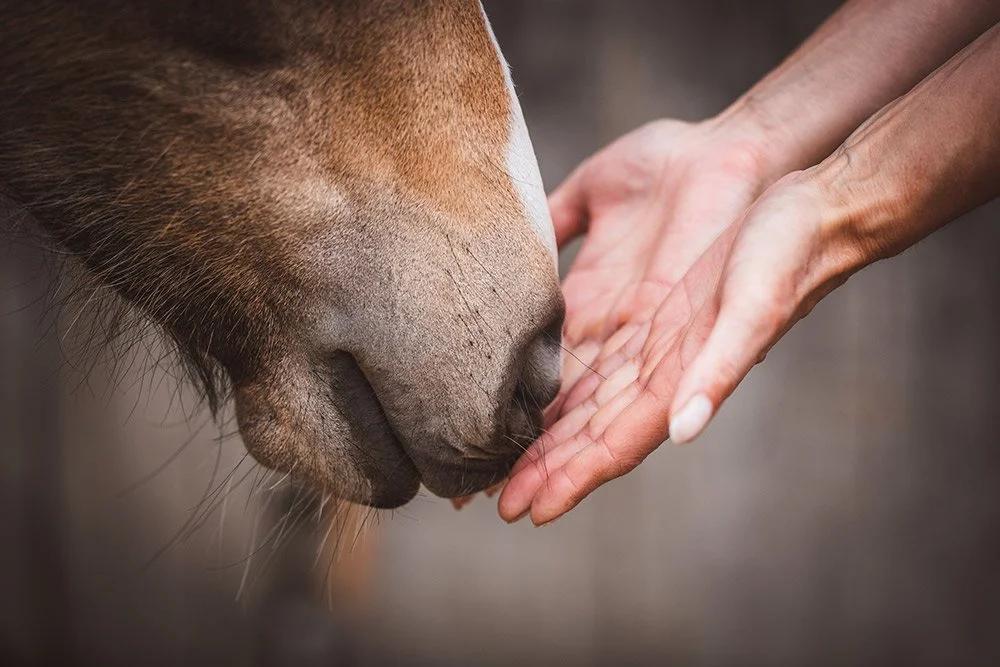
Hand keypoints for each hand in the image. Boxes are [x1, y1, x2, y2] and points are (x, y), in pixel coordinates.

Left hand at [500, 174, 851, 523]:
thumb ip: (718, 371)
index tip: (527, 510)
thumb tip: (682, 432)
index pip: (614, 444)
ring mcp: (653, 345)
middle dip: (541, 467)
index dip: (569, 478)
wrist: (809, 213)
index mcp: (682, 379)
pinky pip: (591, 355)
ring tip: (497, 456)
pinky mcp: (647, 313)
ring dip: (543, 433)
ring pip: (583, 400)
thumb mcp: (754, 308)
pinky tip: (529, 390)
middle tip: (489, 498)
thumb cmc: (790, 257)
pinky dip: (558, 381)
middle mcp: (661, 372)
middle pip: (587, 432)